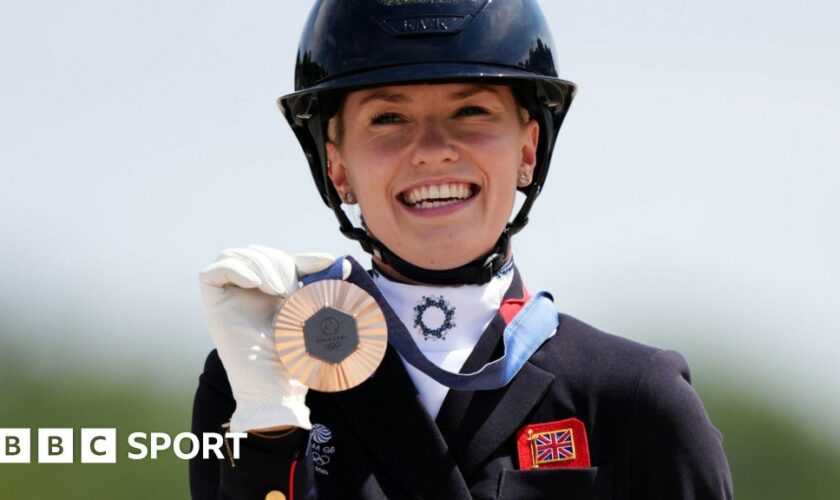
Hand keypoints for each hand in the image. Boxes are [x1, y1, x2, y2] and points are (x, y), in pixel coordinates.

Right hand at [199, 245, 336, 431]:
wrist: (278, 388)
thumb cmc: (295, 359)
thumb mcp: (311, 314)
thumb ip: (320, 288)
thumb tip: (342, 263)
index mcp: (268, 294)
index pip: (277, 258)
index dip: (298, 257)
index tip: (325, 262)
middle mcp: (245, 294)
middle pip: (254, 253)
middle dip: (278, 260)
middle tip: (292, 287)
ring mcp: (227, 300)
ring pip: (232, 256)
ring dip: (260, 264)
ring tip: (278, 289)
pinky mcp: (213, 307)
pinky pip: (210, 273)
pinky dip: (236, 270)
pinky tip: (258, 286)